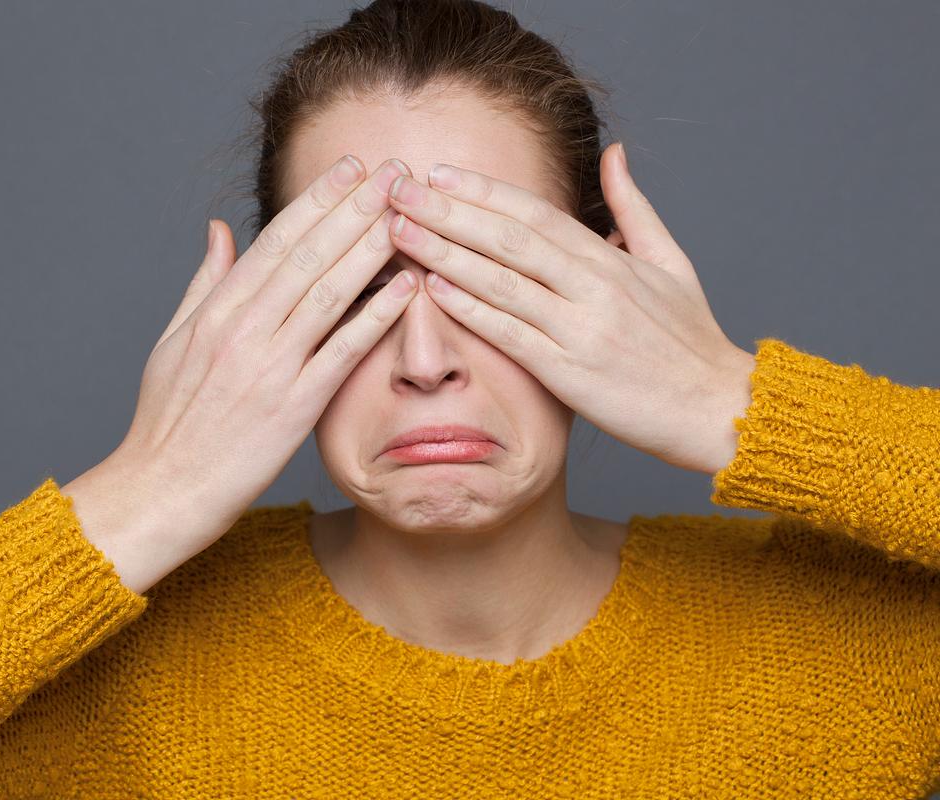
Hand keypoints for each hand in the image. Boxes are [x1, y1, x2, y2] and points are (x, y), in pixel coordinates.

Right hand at [67, 155, 418, 592]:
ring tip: (407, 214)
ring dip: (371, 248)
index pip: (275, 240)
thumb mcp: (173, 342)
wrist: (162, 489)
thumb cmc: (166, 421)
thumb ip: (203, 282)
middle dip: (355, 207)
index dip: (317, 201)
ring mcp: (270, 367)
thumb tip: (218, 229)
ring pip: (329, 293)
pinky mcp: (294, 408)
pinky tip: (407, 287)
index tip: (351, 169)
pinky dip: (377, 316)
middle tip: (395, 171)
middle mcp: (244, 330)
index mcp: (216, 311)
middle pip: (309, 255)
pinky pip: (343, 352)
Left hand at [383, 142, 755, 474]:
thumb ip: (634, 207)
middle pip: (509, 238)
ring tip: (401, 233)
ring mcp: (580, 329)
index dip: (483, 192)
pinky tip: (436, 290)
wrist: (718, 407)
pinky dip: (473, 309)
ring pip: (502, 281)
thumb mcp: (670, 262)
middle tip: (398, 190)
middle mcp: (593, 286)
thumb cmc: (690, 340)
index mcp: (611, 259)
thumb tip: (614, 153)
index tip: (439, 173)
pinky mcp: (570, 373)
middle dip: (448, 211)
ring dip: (446, 254)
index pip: (535, 214)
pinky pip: (512, 334)